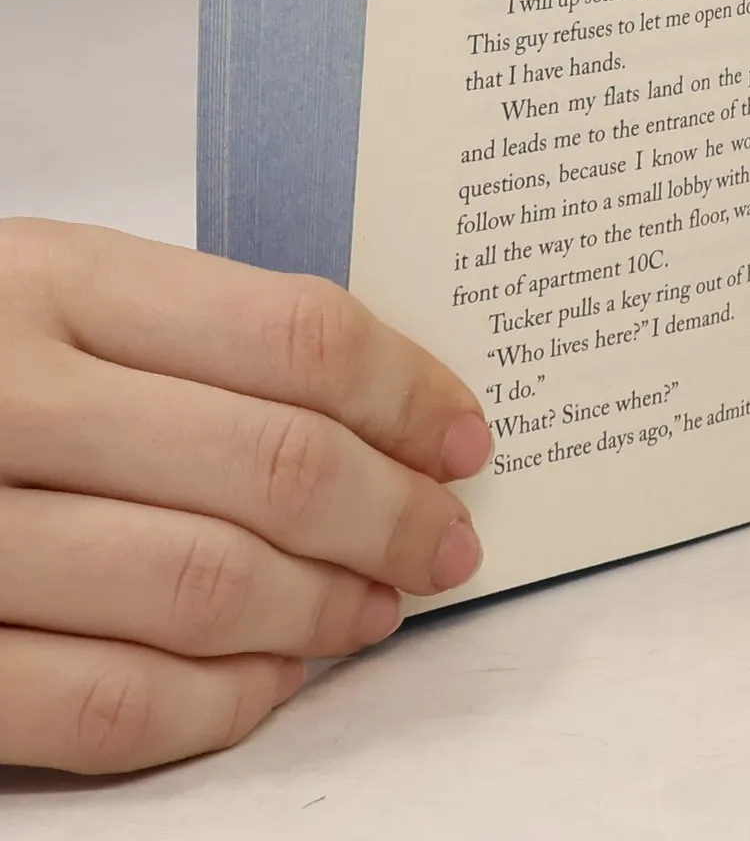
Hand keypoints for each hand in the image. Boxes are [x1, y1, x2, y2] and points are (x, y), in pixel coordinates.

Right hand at [0, 220, 490, 773]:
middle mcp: (1, 397)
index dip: (408, 394)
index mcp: (51, 280)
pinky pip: (100, 708)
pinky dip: (216, 704)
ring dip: (323, 611)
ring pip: (202, 588)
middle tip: (449, 538)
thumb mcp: (47, 288)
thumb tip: (389, 410)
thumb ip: (193, 335)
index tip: (464, 434)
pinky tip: (270, 677)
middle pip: (271, 465)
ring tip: (378, 606)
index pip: (293, 336)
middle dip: (393, 514)